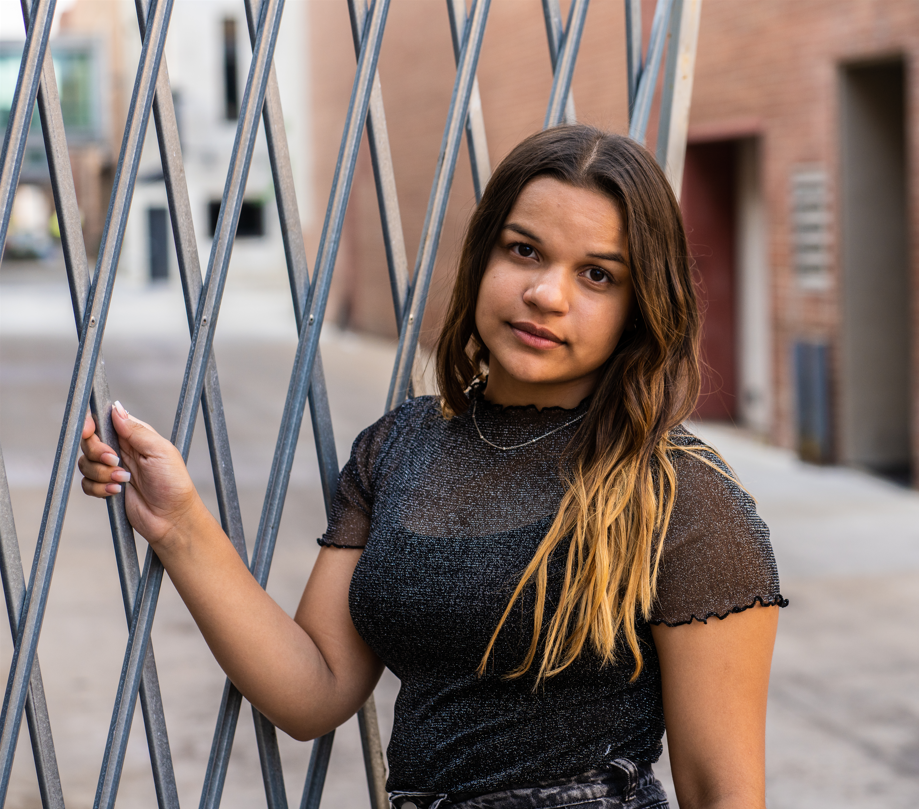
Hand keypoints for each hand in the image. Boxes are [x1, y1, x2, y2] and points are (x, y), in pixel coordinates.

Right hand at [79, 402, 200, 549]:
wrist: (171, 517)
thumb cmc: (173, 483)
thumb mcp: (160, 451)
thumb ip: (136, 430)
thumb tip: (117, 409)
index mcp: (134, 436)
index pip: (104, 421)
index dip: (91, 423)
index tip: (88, 430)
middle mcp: (121, 450)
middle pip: (89, 442)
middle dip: (98, 452)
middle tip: (116, 461)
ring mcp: (112, 469)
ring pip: (86, 463)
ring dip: (103, 473)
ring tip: (125, 480)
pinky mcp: (106, 487)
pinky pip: (87, 484)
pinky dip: (99, 488)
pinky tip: (117, 491)